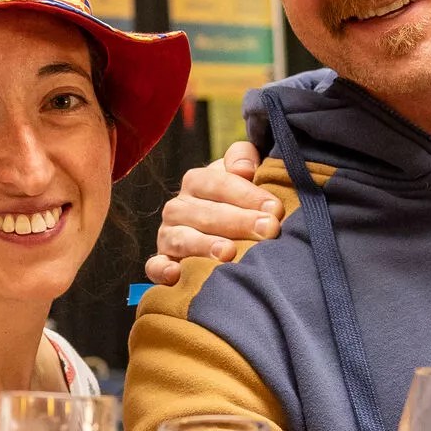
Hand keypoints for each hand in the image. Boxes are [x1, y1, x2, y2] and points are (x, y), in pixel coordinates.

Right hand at [145, 140, 277, 287]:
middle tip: (268, 230)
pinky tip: (176, 273)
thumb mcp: (244, 171)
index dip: (247, 195)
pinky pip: (155, 266)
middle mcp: (178, 208)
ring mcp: (168, 236)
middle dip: (238, 221)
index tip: (275, 209)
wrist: (224, 231)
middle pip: (205, 213)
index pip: (219, 183)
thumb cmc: (240, 199)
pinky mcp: (162, 263)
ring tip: (229, 252)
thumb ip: (243, 157)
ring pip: (181, 239)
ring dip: (204, 245)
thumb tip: (244, 168)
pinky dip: (161, 269)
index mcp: (196, 182)